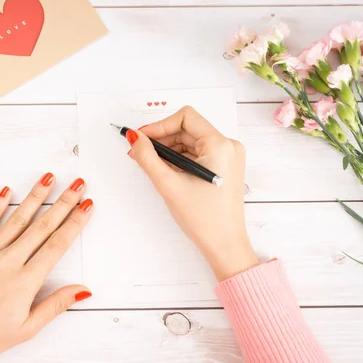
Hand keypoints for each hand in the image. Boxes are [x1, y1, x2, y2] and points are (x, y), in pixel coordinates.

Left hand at [0, 174, 93, 362]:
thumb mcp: (26, 329)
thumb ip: (55, 305)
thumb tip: (84, 290)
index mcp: (25, 282)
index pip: (57, 245)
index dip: (75, 223)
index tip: (88, 205)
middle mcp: (7, 262)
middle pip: (42, 226)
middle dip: (63, 202)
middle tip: (78, 184)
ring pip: (16, 219)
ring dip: (35, 197)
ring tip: (49, 178)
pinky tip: (7, 190)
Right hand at [127, 106, 258, 280]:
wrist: (224, 245)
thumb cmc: (204, 219)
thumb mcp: (168, 185)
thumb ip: (148, 157)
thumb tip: (134, 137)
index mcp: (220, 145)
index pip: (185, 117)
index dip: (159, 125)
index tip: (141, 138)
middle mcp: (229, 146)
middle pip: (187, 129)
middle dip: (162, 139)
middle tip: (139, 153)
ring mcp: (228, 157)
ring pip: (191, 141)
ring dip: (169, 150)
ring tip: (151, 166)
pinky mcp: (224, 167)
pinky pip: (198, 153)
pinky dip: (180, 159)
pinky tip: (166, 172)